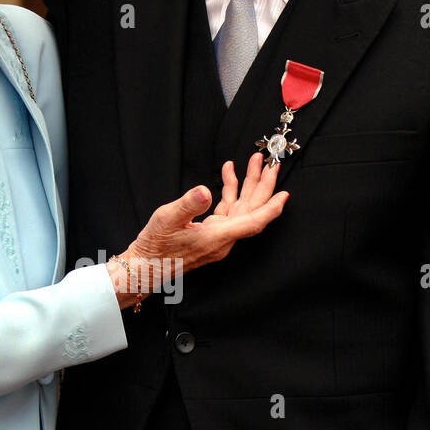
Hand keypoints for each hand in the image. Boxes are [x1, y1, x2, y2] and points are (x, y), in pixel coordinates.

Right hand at [107, 155, 287, 307]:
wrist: (145, 266)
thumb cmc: (154, 246)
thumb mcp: (167, 219)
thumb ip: (188, 204)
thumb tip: (205, 191)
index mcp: (216, 238)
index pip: (252, 222)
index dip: (270, 209)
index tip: (284, 195)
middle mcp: (222, 239)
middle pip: (251, 211)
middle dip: (262, 186)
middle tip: (271, 164)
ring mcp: (217, 237)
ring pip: (240, 209)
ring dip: (248, 186)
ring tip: (254, 163)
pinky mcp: (210, 234)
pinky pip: (227, 211)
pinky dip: (230, 192)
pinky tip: (228, 176)